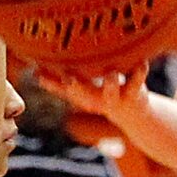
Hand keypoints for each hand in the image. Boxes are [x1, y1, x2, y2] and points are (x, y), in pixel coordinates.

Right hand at [38, 63, 153, 126]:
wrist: (133, 114)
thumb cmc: (102, 96)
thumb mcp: (81, 93)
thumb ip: (58, 85)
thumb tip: (34, 73)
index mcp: (83, 97)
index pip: (65, 91)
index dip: (53, 84)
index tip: (39, 73)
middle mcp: (97, 99)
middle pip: (85, 95)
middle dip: (76, 87)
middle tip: (68, 78)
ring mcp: (116, 97)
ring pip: (112, 90)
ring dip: (111, 83)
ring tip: (111, 73)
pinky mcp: (135, 93)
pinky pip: (138, 82)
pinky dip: (140, 72)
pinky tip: (142, 62)